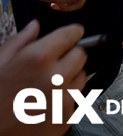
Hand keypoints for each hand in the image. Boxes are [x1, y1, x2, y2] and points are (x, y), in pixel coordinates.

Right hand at [0, 21, 85, 135]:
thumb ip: (19, 41)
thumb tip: (34, 27)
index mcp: (39, 59)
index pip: (72, 34)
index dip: (71, 33)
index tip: (73, 33)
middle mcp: (57, 77)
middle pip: (80, 55)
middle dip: (69, 56)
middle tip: (50, 65)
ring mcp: (64, 99)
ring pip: (81, 77)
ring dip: (69, 78)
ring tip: (43, 87)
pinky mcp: (67, 117)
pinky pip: (75, 99)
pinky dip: (64, 99)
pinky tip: (44, 103)